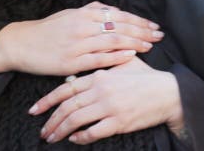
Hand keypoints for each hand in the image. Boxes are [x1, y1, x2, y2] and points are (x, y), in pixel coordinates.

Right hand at [0, 1, 163, 75]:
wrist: (21, 44)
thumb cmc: (48, 29)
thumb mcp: (70, 13)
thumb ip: (92, 10)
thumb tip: (112, 8)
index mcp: (84, 13)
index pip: (119, 15)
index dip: (139, 21)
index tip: (154, 26)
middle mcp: (83, 26)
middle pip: (121, 27)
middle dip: (143, 31)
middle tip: (159, 36)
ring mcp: (78, 44)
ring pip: (113, 41)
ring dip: (135, 43)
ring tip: (150, 46)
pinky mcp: (71, 62)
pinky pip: (98, 59)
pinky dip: (116, 56)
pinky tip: (130, 56)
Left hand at [30, 57, 184, 144]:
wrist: (168, 93)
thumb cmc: (146, 77)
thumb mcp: (123, 64)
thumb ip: (100, 66)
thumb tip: (78, 75)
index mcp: (99, 75)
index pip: (65, 89)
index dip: (47, 101)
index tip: (35, 110)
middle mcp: (101, 90)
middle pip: (67, 107)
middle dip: (51, 121)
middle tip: (43, 131)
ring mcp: (109, 107)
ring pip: (75, 120)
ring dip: (60, 131)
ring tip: (53, 138)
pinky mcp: (119, 122)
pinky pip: (92, 132)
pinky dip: (80, 137)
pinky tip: (75, 139)